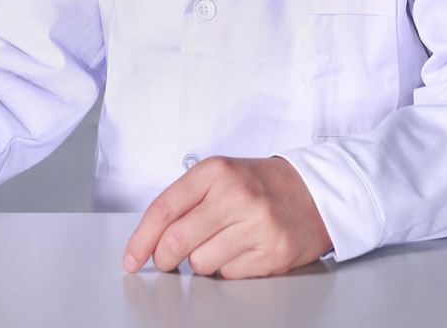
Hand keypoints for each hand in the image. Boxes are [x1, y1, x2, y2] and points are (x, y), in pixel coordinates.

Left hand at [123, 156, 332, 278]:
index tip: (131, 258)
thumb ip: (187, 200)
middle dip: (164, 258)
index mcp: (217, 171)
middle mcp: (236, 195)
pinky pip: (228, 275)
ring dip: (200, 262)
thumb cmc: (261, 184)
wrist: (315, 191)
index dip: (141, 238)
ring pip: (201, 263)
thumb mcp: (222, 176)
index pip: (165, 208)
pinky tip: (240, 251)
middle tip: (166, 261)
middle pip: (177, 241)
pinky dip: (226, 269)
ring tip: (218, 244)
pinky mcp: (272, 253)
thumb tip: (150, 238)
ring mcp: (256, 225)